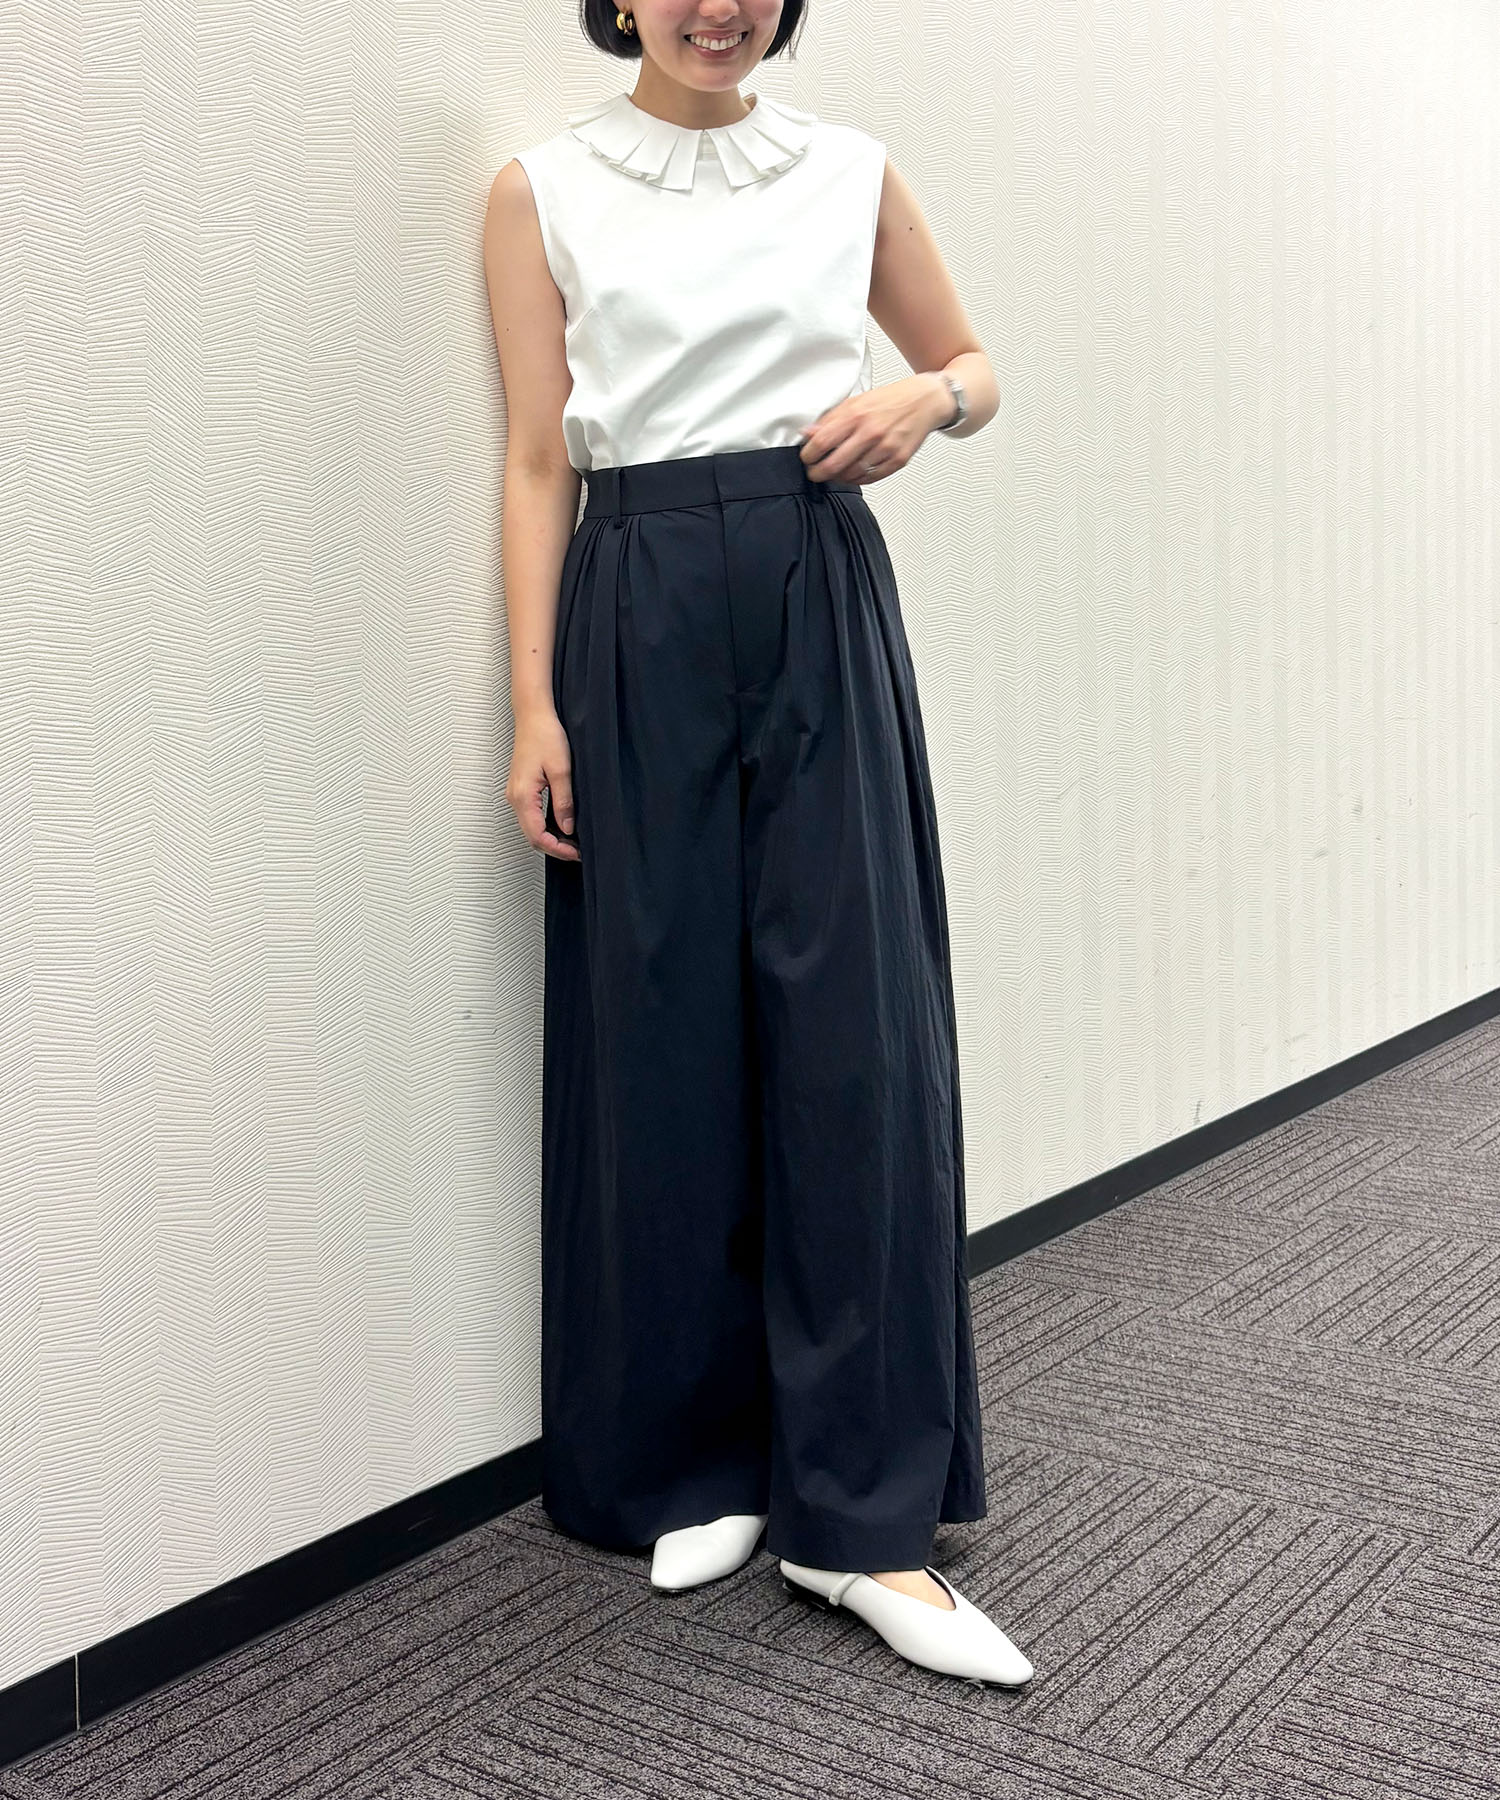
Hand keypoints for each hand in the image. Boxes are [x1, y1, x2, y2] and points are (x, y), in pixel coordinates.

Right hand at [508, 700, 580, 860]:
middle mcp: (515, 798)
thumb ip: (563, 802)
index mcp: (522, 796)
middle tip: (578, 852)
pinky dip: (546, 827)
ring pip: (531, 828)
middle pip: (532, 836)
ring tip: (573, 842)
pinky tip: (562, 826)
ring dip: (551, 839)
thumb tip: (567, 828)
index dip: (557, 849)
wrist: (533, 716)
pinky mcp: (521, 790)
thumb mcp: (561, 770)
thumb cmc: (545, 736)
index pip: (537, 835)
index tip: (576, 853)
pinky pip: (531, 817)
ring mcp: (516, 794)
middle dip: (555, 848)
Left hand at [798, 373, 952, 483]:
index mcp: (857, 415)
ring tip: (833, 473)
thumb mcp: (857, 401)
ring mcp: (886, 448)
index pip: (822, 442)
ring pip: (852, 475)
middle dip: (818, 473)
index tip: (805, 458)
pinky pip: (871, 478)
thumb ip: (831, 419)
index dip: (808, 455)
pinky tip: (851, 474)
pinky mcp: (898, 460)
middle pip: (834, 464)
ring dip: (837, 477)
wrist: (924, 401)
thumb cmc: (890, 400)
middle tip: (814, 473)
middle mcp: (871, 432)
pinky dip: (857, 479)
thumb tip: (808, 433)